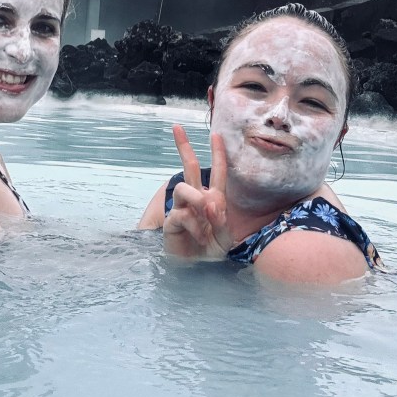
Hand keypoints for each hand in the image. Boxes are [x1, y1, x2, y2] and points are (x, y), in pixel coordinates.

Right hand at [163, 125, 233, 259]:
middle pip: (189, 167)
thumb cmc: (212, 250)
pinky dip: (195, 226)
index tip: (216, 135)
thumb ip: (220, 220)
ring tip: (206, 216)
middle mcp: (196, 199)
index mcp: (213, 199)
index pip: (217, 172)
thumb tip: (209, 203)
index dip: (217, 154)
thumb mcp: (225, 237)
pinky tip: (201, 237)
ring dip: (197, 199)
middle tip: (176, 127)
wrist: (197, 270)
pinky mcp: (172, 222)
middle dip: (183, 146)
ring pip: (184, 188)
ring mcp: (182, 208)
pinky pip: (182, 214)